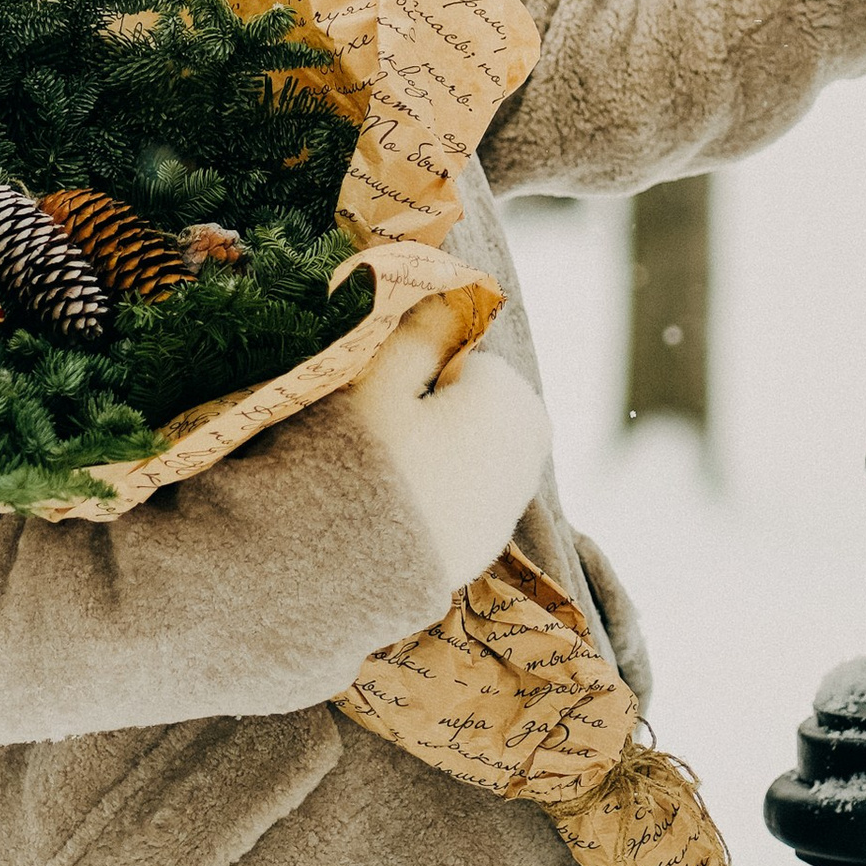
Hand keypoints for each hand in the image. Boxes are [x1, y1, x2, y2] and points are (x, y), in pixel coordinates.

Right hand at [337, 305, 549, 592]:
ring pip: (465, 454)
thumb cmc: (358, 460)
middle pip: (472, 406)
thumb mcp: (380, 374)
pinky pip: (454, 502)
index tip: (380, 392)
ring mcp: (504, 515)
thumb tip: (453, 286)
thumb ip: (423, 327)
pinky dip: (427, 498)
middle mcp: (528, 460)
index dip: (416, 368)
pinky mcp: (477, 556)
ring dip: (427, 454)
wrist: (337, 580)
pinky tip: (380, 513)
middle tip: (373, 431)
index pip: (465, 356)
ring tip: (370, 475)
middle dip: (429, 409)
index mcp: (516, 406)